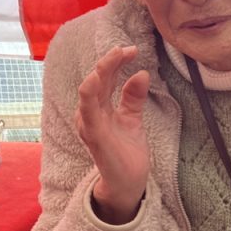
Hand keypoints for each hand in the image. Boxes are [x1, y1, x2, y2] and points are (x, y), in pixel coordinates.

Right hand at [75, 45, 149, 223]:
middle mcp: (91, 114)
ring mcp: (90, 125)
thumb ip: (133, 97)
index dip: (115, 62)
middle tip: (126, 49)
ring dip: (99, 74)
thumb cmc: (126, 151)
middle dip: (109, 62)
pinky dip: (89, 96)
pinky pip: (88, 114)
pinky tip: (95, 81)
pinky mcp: (95, 138)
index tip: (132, 50)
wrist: (128, 182)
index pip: (104, 78)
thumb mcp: (133, 119)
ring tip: (110, 58)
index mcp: (100, 107)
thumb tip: (141, 73)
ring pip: (89, 93)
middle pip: (96, 81)